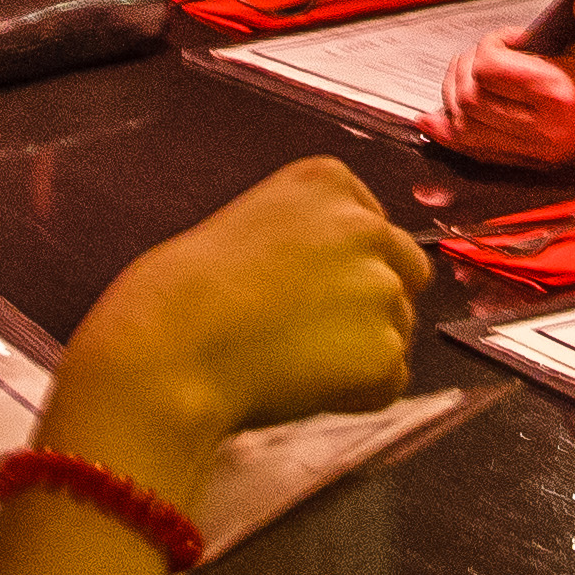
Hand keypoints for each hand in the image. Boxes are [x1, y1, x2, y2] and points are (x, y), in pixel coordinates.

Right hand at [45, 157, 432, 488]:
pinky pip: (390, 381)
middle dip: (371, 302)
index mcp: (327, 181)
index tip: (299, 288)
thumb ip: (308, 235)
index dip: (339, 266)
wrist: (169, 348)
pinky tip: (303, 387)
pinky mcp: (383, 350)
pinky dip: (357, 394)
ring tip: (291, 360)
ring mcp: (380, 287)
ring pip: (398, 328)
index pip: (373, 225)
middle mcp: (366, 225)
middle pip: (405, 270)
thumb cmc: (184, 292)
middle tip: (308, 332)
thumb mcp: (249, 224)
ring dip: (360, 350)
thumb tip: (343, 281)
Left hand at [436, 0, 574, 164]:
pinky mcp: (542, 163)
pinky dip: (453, 139)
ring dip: (453, 101)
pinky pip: (482, 155)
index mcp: (565, 93)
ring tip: (462, 78)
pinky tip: (434, 123)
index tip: (509, 38)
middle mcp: (548, 130)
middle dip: (463, 70)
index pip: (489, 70)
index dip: (486, 46)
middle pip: (470, 100)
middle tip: (482, 54)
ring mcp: (543, 152)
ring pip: (468, 131)